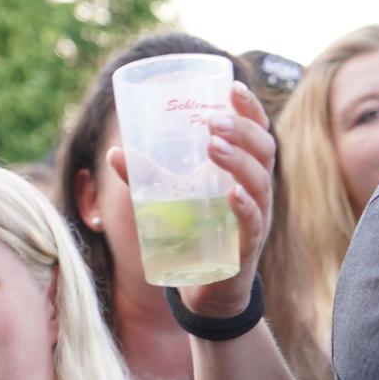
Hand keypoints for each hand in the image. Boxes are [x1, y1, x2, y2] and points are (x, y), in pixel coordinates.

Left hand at [113, 80, 275, 319]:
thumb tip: (114, 153)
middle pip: (263, 150)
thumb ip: (147, 178)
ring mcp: (256, 219)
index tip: (232, 86)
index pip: (257, 132)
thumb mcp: (172, 202)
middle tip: (213, 120)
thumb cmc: (195, 236)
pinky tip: (231, 194)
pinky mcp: (247, 248)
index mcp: (244, 173)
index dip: (250, 108)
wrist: (208, 292)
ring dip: (237, 161)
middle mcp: (257, 191)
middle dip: (241, 130)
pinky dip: (244, 207)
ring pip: (259, 182)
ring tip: (212, 145)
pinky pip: (253, 223)